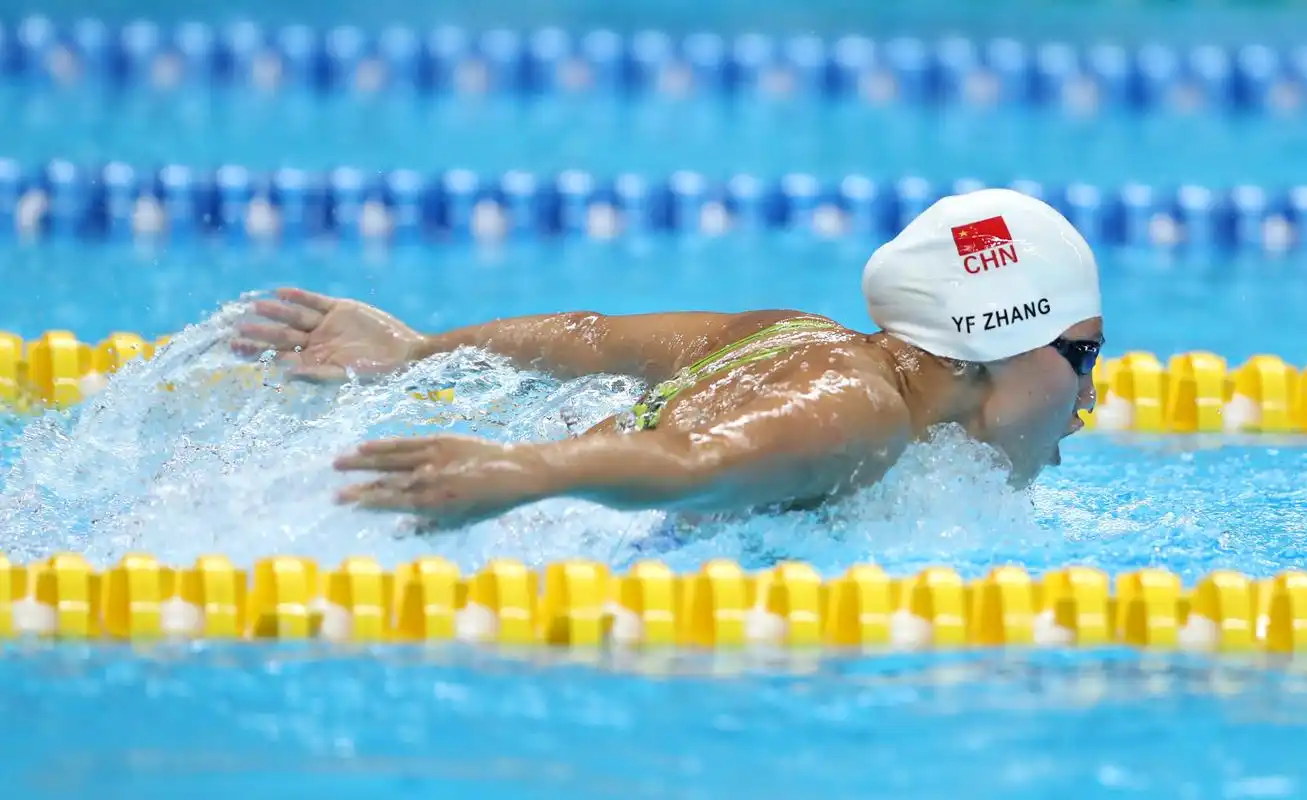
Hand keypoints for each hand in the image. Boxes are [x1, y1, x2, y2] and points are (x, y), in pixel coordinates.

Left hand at [232, 287, 423, 381]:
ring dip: (275, 311)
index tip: (236, 347)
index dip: (257, 351)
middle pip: (281, 335)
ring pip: (294, 316)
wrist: (405, 352)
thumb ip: (314, 373)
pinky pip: (314, 301)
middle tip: (236, 329)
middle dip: (259, 332)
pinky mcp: (339, 309)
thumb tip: (284, 373)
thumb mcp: (344, 376)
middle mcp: (316, 342)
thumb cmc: (377, 372)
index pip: (278, 355)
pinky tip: (280, 292)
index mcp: (314, 361)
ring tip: (255, 307)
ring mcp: (326, 325)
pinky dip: (298, 296)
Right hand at [333, 434, 546, 528]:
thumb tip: (401, 529)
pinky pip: (407, 442)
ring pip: (392, 459)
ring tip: (340, 462)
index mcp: (434, 502)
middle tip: (334, 489)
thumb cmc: (491, 501)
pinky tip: (367, 446)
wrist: (517, 471)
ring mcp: (433, 457)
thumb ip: (431, 523)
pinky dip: (386, 445)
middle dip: (359, 486)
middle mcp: (429, 479)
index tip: (345, 501)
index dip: (367, 501)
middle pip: (387, 481)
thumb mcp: (463, 519)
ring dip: (364, 461)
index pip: (392, 500)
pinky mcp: (440, 440)